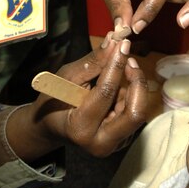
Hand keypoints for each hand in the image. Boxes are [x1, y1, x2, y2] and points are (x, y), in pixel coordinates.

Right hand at [8, 38, 147, 159]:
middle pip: (134, 112)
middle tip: (130, 61)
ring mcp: (114, 146)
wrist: (51, 128)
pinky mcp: (122, 142)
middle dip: (137, 83)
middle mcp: (101, 143)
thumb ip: (92, 63)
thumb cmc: (54, 101)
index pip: (106, 93)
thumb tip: (114, 41)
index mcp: (81, 129)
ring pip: (136, 112)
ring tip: (119, 73)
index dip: (116, 66)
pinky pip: (133, 114)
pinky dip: (129, 96)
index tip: (122, 45)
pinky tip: (117, 89)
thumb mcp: (66, 78)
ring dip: (133, 88)